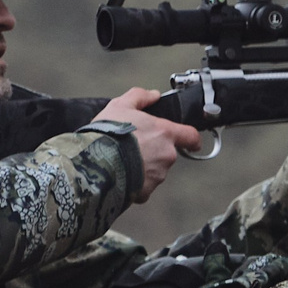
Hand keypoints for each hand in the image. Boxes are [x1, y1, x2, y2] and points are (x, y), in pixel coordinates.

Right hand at [96, 87, 199, 201]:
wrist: (97, 161)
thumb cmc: (110, 132)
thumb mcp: (121, 105)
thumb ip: (140, 97)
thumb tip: (153, 95)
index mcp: (165, 133)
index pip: (191, 136)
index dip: (191, 139)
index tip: (191, 142)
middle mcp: (166, 155)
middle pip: (167, 154)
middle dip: (154, 152)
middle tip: (133, 147)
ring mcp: (158, 175)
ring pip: (155, 171)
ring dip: (143, 167)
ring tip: (122, 160)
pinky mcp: (146, 192)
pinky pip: (143, 187)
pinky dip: (134, 182)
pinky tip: (119, 174)